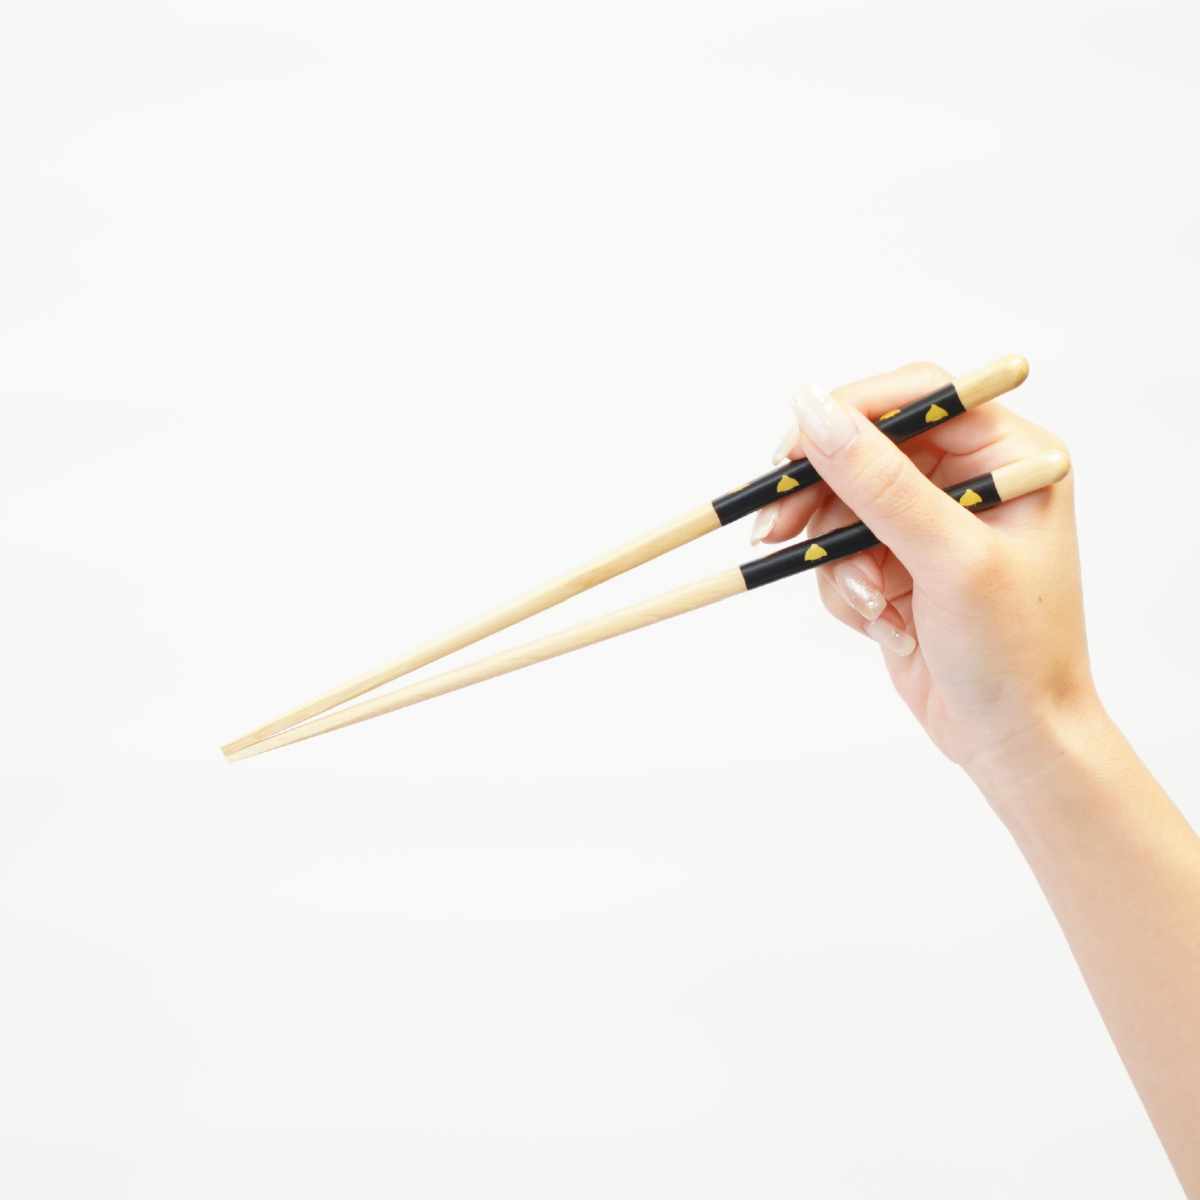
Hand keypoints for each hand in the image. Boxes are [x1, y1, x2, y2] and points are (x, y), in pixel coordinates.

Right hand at [757, 362, 1095, 788]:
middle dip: (823, 498)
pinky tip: (884, 624)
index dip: (850, 413)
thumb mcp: (947, 557)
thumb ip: (877, 481)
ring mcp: (933, 525)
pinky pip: (843, 554)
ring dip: (839, 559)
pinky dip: (848, 590)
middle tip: (775, 526)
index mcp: (1012, 456)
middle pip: (867, 451)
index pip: (919, 398)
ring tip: (868, 604)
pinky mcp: (901, 565)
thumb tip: (813, 410)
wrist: (1014, 741)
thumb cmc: (1014, 651)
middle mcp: (973, 480)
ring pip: (845, 507)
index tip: (791, 447)